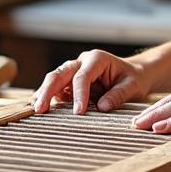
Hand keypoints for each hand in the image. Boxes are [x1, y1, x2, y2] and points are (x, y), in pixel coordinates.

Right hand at [30, 49, 150, 114]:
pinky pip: (56, 88)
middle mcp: (82, 62)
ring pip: (54, 79)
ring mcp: (74, 70)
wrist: (133, 74)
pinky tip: (40, 107)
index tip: (78, 113)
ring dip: (44, 93)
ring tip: (36, 109)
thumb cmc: (134, 79)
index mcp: (97, 59)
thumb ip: (118, 95)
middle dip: (48, 91)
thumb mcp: (133, 87)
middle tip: (40, 109)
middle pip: (60, 74)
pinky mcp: (70, 81)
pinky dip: (48, 96)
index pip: (82, 77)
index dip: (78, 94)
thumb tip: (102, 107)